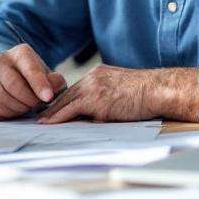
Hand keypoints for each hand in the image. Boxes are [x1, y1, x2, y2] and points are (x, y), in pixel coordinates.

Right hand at [0, 44, 66, 120]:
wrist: (4, 77)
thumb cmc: (30, 78)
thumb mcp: (46, 74)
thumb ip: (54, 81)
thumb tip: (51, 91)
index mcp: (19, 54)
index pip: (29, 69)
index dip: (39, 84)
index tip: (48, 97)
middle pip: (14, 87)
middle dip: (29, 101)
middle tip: (36, 105)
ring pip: (2, 102)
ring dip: (18, 110)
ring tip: (25, 106)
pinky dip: (5, 116)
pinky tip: (12, 110)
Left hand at [38, 64, 157, 123]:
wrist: (157, 89)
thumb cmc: (147, 94)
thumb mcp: (122, 90)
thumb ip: (107, 97)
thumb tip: (99, 114)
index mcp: (99, 74)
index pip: (77, 88)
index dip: (64, 99)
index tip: (54, 107)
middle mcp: (93, 78)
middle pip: (67, 94)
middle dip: (53, 106)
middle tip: (41, 116)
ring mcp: (93, 88)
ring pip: (66, 101)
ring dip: (52, 113)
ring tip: (41, 123)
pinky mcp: (96, 100)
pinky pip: (71, 110)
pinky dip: (58, 117)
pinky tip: (50, 124)